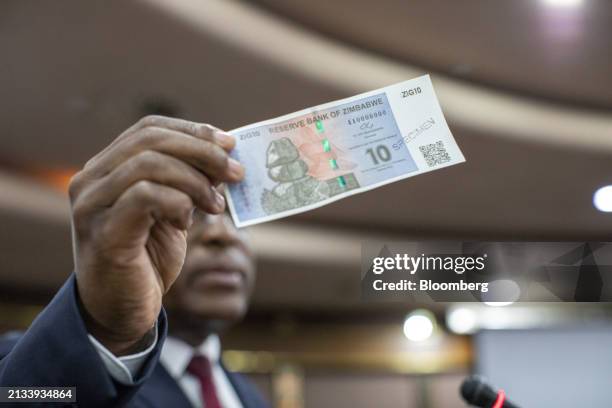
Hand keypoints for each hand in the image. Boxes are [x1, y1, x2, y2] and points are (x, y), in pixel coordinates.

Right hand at [68, 116, 243, 354]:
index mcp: (106, 168)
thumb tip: (226, 155)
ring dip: (195, 180)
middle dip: (202, 151)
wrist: (122, 311)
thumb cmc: (148, 258)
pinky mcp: (103, 232)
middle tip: (235, 172)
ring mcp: (92, 205)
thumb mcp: (173, 211)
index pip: (149, 128)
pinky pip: (145, 196)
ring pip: (149, 164)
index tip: (230, 144)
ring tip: (216, 205)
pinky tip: (187, 223)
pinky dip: (178, 202)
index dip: (193, 131)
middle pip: (150, 140)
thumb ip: (187, 182)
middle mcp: (91, 180)